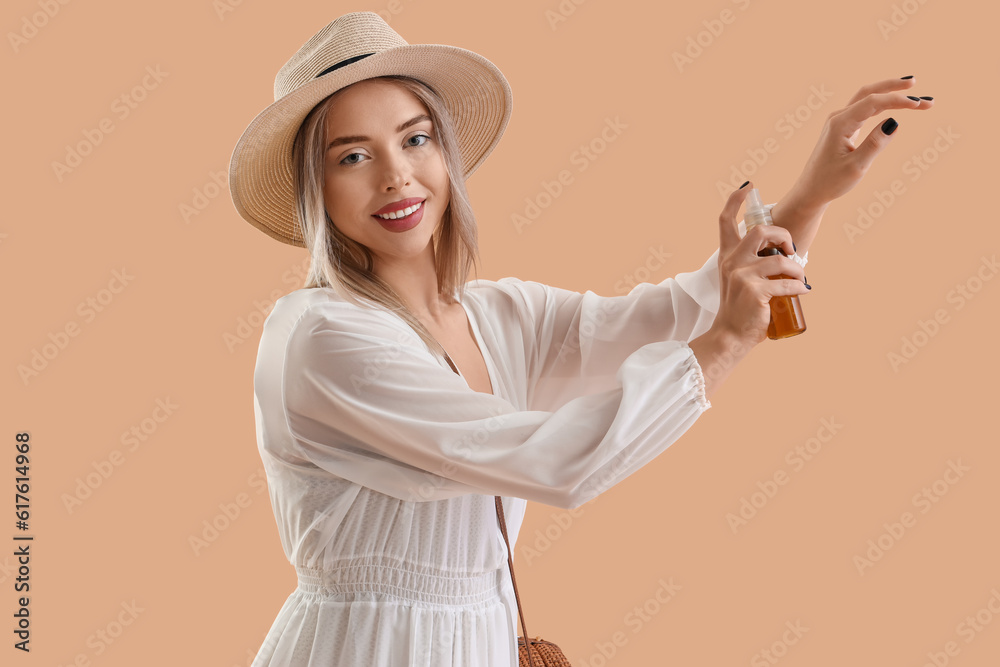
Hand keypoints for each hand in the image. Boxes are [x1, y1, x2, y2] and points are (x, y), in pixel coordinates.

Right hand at [714, 183, 808, 347]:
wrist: (730, 335)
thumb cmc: (740, 309)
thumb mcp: (739, 281)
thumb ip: (752, 264)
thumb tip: (783, 254)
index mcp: (727, 256)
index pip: (726, 222)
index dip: (735, 201)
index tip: (748, 187)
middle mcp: (731, 262)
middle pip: (760, 230)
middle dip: (783, 235)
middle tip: (792, 250)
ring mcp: (742, 275)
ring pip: (780, 259)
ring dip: (797, 268)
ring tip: (801, 278)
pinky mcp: (754, 291)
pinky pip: (786, 282)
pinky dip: (799, 287)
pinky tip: (802, 292)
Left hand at [784, 76, 933, 209]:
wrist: (811, 191)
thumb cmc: (830, 181)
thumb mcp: (856, 167)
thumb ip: (875, 144)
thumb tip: (894, 122)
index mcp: (840, 124)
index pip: (872, 102)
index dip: (897, 100)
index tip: (920, 105)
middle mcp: (838, 117)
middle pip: (869, 92)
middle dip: (895, 88)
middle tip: (918, 86)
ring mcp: (839, 121)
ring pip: (867, 99)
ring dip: (890, 94)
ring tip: (915, 96)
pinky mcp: (843, 127)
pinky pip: (865, 109)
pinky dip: (883, 104)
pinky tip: (896, 104)